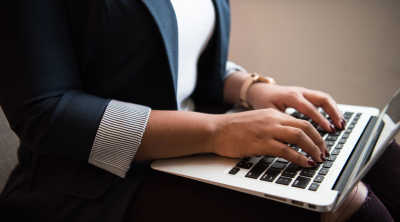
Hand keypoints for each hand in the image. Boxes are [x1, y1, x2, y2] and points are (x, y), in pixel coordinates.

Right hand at [211, 108, 328, 165]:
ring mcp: (267, 131)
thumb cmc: (233, 128)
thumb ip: (273, 126)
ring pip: (299, 137)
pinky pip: (286, 150)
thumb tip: (288, 139)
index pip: (302, 120)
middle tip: (324, 153)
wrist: (216, 130)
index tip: (320, 144)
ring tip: (318, 159)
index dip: (315, 133)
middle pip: (305, 127)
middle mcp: (273, 119)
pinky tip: (305, 163)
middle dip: (319, 141)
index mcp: (273, 114)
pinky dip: (299, 158)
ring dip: (313, 149)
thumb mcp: (257, 121)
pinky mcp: (261, 143)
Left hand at [247, 83, 344, 131]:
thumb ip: (282, 122)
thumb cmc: (263, 101)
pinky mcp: (305, 95)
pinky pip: (321, 100)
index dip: (320, 119)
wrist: (259, 90)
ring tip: (341, 124)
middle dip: (333, 113)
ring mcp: (304, 92)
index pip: (310, 108)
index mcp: (291, 96)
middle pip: (322, 99)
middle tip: (340, 126)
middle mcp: (300, 92)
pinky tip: (334, 120)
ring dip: (334, 111)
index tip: (329, 130)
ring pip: (324, 98)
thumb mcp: (270, 112)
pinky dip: (330, 109)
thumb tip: (292, 139)